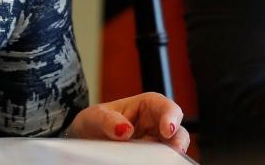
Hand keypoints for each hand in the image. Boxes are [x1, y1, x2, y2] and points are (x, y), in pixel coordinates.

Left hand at [65, 92, 188, 153]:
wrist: (86, 139)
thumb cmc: (94, 121)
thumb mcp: (95, 117)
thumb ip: (107, 120)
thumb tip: (124, 129)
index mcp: (147, 106)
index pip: (166, 107)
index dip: (171, 117)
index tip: (167, 129)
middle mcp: (156, 125)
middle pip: (177, 132)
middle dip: (178, 141)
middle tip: (173, 151)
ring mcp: (155, 143)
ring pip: (172, 150)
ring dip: (168, 156)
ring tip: (157, 160)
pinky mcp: (150, 159)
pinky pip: (158, 161)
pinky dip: (156, 162)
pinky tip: (148, 163)